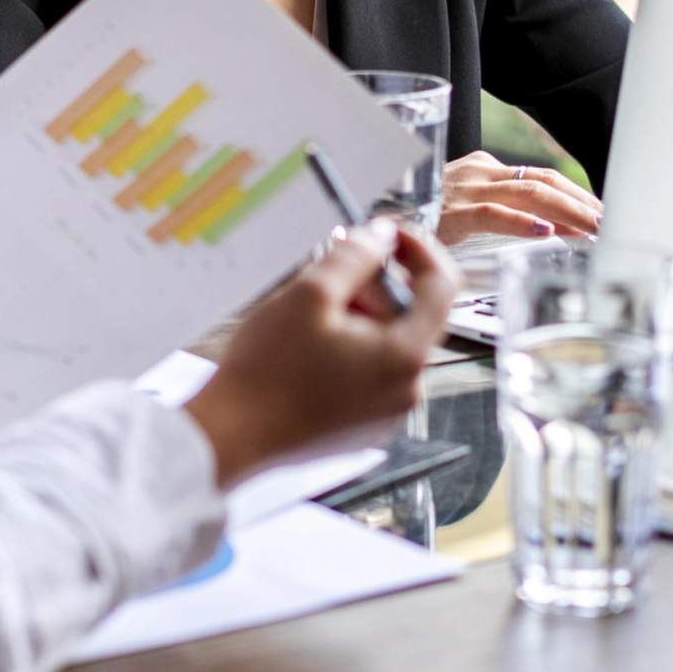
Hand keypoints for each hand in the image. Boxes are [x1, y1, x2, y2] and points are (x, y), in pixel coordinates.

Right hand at [187, 223, 456, 486]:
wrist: (231, 437)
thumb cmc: (266, 373)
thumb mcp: (309, 294)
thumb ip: (355, 255)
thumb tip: (382, 236)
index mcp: (403, 357)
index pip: (442, 285)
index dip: (417, 248)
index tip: (387, 234)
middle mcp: (406, 390)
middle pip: (410, 315)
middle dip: (374, 286)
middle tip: (327, 275)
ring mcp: (386, 413)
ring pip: (386, 343)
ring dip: (356, 317)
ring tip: (307, 317)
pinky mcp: (363, 425)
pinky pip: (369, 372)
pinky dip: (347, 349)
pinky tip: (306, 349)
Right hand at [439, 151, 600, 243]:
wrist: (375, 214)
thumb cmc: (423, 215)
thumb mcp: (467, 209)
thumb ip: (509, 214)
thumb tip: (556, 228)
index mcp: (485, 170)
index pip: (542, 177)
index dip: (576, 195)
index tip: (600, 213)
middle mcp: (480, 173)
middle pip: (543, 181)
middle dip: (580, 202)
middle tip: (608, 221)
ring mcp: (466, 191)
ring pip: (527, 193)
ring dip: (567, 211)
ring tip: (593, 228)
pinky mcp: (451, 213)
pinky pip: (491, 214)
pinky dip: (521, 222)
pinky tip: (545, 231)